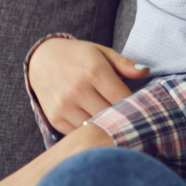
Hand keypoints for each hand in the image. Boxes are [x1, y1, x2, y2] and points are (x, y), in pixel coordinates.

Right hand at [28, 38, 149, 133]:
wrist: (40, 60)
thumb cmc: (78, 56)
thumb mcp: (102, 52)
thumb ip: (124, 64)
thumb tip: (145, 71)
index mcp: (94, 71)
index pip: (123, 98)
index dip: (136, 105)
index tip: (143, 107)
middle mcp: (78, 90)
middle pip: (111, 115)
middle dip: (124, 118)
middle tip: (133, 118)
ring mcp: (65, 106)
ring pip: (95, 127)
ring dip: (107, 128)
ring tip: (116, 123)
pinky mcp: (55, 118)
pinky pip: (79, 133)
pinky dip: (90, 132)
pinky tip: (97, 125)